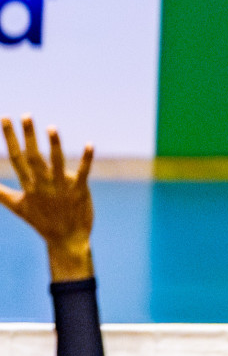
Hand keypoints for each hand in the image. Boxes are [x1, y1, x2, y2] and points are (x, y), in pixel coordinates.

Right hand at [0, 117, 93, 281]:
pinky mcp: (79, 191)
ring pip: (57, 163)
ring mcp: (61, 187)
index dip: (10, 138)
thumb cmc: (41, 221)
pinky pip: (83, 172)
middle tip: (26, 115)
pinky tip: (90, 144)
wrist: (66, 240)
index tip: (5, 118)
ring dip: (55, 145)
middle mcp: (42, 185)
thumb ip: (0, 193)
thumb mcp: (17, 206)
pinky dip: (87, 159)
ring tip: (51, 127)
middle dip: (29, 136)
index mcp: (28, 185)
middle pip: (33, 157)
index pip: (16, 157)